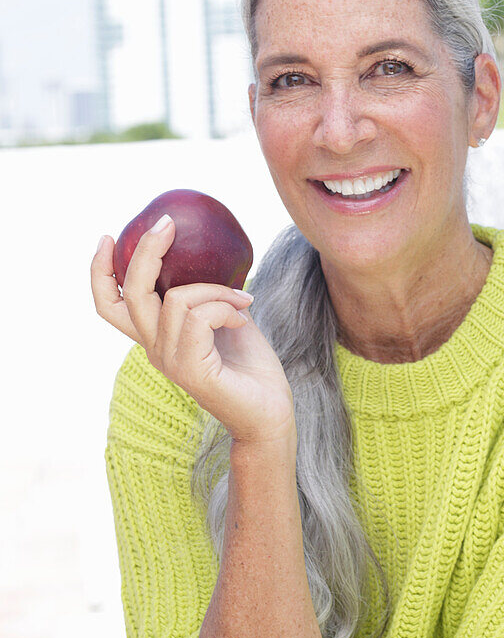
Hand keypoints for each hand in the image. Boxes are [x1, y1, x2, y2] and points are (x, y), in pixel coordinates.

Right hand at [91, 218, 295, 445]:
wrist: (270, 413)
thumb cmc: (250, 367)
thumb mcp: (224, 318)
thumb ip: (207, 294)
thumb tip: (210, 257)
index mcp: (156, 337)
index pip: (110, 305)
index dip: (100, 271)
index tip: (109, 237)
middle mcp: (154, 349)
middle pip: (131, 292)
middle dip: (147, 250)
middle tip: (168, 224)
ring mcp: (169, 360)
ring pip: (176, 299)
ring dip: (216, 289)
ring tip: (242, 299)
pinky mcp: (190, 369)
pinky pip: (199, 317)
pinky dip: (225, 307)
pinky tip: (242, 317)